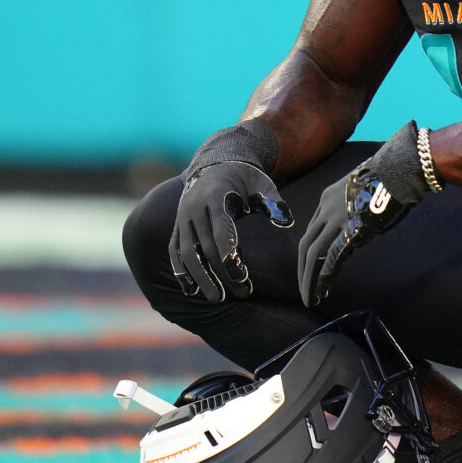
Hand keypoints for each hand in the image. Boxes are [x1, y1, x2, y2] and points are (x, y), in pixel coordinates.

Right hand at [171, 161, 292, 303]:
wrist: (216, 164)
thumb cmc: (246, 178)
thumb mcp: (262, 183)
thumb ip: (273, 202)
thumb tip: (286, 222)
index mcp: (215, 195)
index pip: (220, 230)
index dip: (230, 255)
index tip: (242, 276)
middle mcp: (194, 206)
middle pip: (205, 246)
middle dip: (222, 273)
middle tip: (242, 293)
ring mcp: (183, 217)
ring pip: (187, 252)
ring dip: (201, 278)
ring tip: (217, 298)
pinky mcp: (177, 225)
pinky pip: (174, 250)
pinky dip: (181, 271)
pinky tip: (192, 290)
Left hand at [297, 122, 434, 306]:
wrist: (397, 170)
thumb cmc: (389, 179)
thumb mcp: (362, 192)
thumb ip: (355, 210)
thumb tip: (361, 228)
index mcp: (327, 197)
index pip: (313, 229)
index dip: (311, 250)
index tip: (312, 266)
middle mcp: (325, 209)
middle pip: (306, 243)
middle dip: (302, 269)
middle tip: (304, 289)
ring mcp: (336, 219)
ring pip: (312, 253)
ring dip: (309, 279)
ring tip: (309, 298)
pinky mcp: (349, 230)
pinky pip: (331, 258)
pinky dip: (324, 277)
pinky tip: (321, 292)